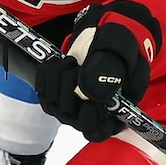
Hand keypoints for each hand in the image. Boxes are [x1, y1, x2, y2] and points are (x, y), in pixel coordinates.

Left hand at [35, 2, 156, 141]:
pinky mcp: (57, 94)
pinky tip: (56, 63)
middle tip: (74, 67)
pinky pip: (44, 94)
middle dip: (69, 92)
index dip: (92, 123)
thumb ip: (110, 69)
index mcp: (115, 109)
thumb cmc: (119, 45)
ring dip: (57, 82)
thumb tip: (89, 92)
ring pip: (56, 107)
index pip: (99, 131)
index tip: (90, 105)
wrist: (104, 33)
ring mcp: (73, 105)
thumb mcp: (121, 52)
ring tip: (69, 61)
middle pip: (73, 119)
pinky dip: (46, 77)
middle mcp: (92, 112)